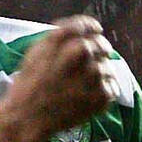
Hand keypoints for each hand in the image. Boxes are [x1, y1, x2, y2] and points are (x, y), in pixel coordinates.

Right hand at [0, 16, 116, 141]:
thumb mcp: (37, 51)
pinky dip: (104, 91)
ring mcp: (93, 75)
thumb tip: (81, 30)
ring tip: (82, 86)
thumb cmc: (30, 85)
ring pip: (108, 67)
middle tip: (92, 61)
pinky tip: (87, 97)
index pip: (86, 25)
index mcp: (64, 39)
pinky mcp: (101, 96)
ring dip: (100, 73)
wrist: (28, 117)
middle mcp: (80, 52)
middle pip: (101, 44)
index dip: (92, 28)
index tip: (95, 31)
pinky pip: (112, 87)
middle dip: (100, 49)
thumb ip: (60, 36)